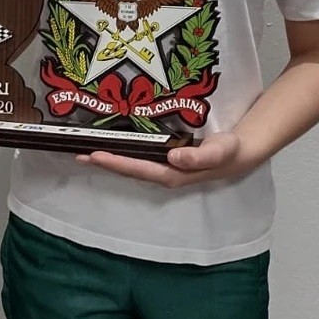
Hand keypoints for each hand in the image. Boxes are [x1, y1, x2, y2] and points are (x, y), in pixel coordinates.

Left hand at [77, 131, 252, 188]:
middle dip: (105, 162)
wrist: (239, 152)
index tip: (95, 155)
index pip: (138, 169)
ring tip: (87, 150)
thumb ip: (198, 156)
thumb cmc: (227, 151)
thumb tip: (173, 157)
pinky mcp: (165, 159)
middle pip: (128, 169)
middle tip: (78, 153)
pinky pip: (139, 156)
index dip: (116, 163)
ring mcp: (163, 167)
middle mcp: (164, 173)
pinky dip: (124, 151)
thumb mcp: (218, 152)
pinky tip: (113, 144)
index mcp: (173, 174)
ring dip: (111, 158)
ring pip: (131, 164)